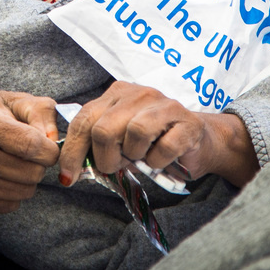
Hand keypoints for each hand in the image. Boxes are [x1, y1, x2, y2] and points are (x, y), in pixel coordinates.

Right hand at [0, 91, 60, 213]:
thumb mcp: (14, 100)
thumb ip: (41, 113)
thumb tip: (55, 140)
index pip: (30, 145)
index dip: (49, 149)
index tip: (49, 146)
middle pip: (30, 173)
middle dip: (39, 165)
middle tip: (29, 154)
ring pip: (23, 192)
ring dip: (27, 179)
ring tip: (15, 162)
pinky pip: (9, 205)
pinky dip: (14, 193)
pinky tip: (2, 175)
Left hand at [58, 81, 257, 187]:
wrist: (201, 141)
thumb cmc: (155, 142)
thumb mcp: (120, 140)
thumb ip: (97, 146)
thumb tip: (71, 171)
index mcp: (117, 94)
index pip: (84, 119)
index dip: (73, 151)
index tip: (68, 177)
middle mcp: (139, 93)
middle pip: (104, 128)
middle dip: (106, 158)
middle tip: (117, 166)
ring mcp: (164, 104)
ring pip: (134, 132)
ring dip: (134, 156)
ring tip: (141, 158)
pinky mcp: (188, 122)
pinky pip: (163, 147)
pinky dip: (158, 161)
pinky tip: (160, 160)